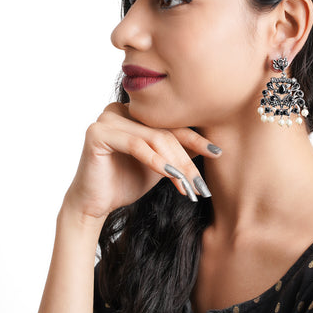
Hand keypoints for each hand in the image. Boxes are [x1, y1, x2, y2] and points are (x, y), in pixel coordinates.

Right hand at [63, 102, 220, 219]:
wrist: (94, 204)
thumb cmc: (127, 182)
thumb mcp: (161, 165)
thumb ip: (179, 152)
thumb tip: (213, 146)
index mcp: (135, 112)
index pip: (172, 123)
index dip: (196, 139)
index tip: (218, 153)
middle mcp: (120, 108)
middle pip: (165, 132)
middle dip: (187, 160)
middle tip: (202, 185)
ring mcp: (107, 117)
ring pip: (154, 138)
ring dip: (176, 165)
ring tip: (190, 187)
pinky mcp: (97, 132)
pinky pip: (136, 145)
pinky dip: (156, 162)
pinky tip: (171, 176)